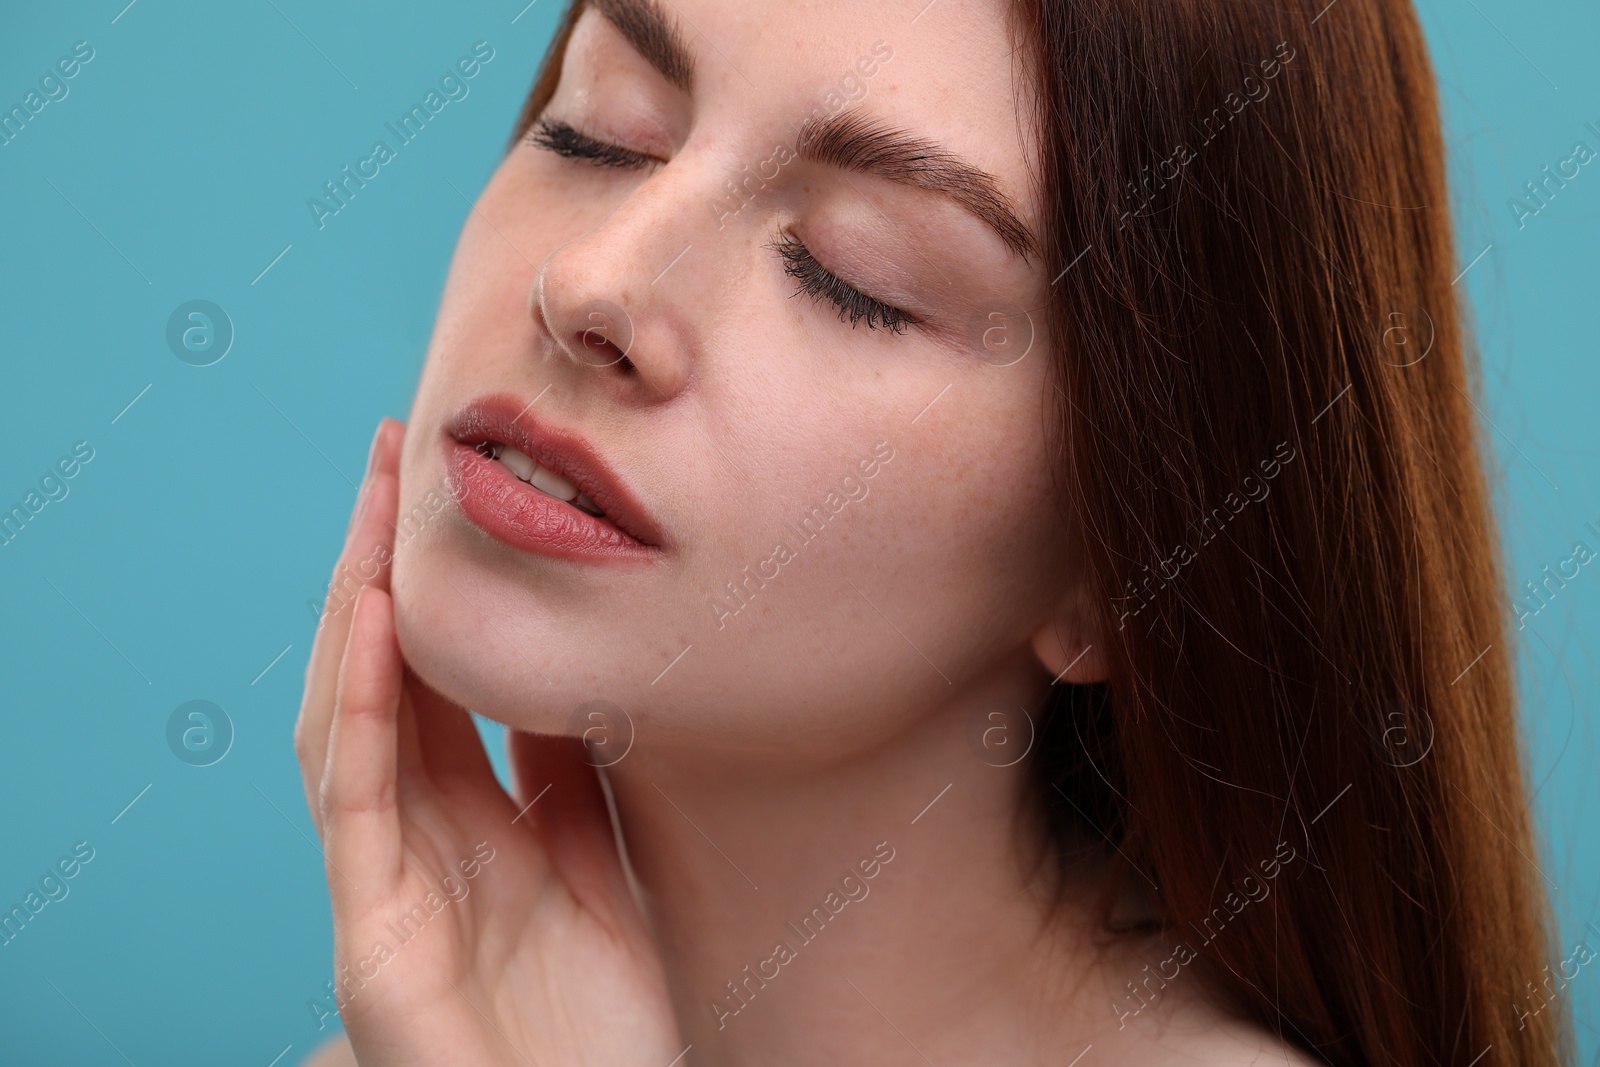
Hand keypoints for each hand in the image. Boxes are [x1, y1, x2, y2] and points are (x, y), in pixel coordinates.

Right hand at [293, 418, 684, 1066]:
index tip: (446, 487)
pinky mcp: (370, 934)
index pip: (431, 679)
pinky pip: (355, 798)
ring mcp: (381, 885)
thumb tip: (569, 669)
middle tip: (396, 453)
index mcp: (465, 824)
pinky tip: (371, 618)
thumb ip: (569, 774)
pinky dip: (359, 701)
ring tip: (375, 503)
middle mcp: (410, 842)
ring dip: (356, 605)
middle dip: (379, 566)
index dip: (431, 585)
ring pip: (347, 716)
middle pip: (379, 676)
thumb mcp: (596, 862)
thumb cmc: (603, 1022)